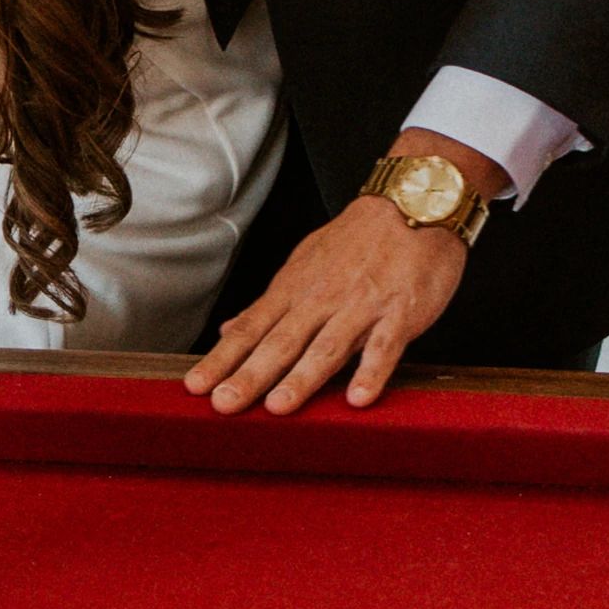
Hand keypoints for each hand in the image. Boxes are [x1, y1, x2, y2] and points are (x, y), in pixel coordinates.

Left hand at [189, 180, 477, 418]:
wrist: (413, 201)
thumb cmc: (359, 239)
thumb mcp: (305, 264)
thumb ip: (270, 304)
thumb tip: (230, 330)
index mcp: (295, 290)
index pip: (251, 329)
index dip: (222, 359)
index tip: (195, 386)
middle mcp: (322, 299)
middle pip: (280, 342)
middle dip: (250, 374)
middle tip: (224, 404)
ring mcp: (361, 306)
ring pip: (327, 346)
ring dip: (302, 377)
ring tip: (278, 407)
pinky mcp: (400, 311)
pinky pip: (384, 346)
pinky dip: (372, 371)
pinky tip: (358, 398)